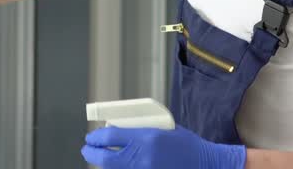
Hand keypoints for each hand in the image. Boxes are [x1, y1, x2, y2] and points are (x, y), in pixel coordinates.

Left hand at [81, 125, 245, 168]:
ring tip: (100, 158)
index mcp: (146, 138)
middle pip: (106, 158)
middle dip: (92, 153)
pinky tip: (116, 166)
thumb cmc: (186, 144)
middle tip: (87, 149)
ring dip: (104, 164)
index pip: (110, 136)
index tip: (91, 136)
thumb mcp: (162, 128)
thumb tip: (115, 129)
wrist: (205, 164)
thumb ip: (139, 130)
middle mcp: (143, 158)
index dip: (96, 136)